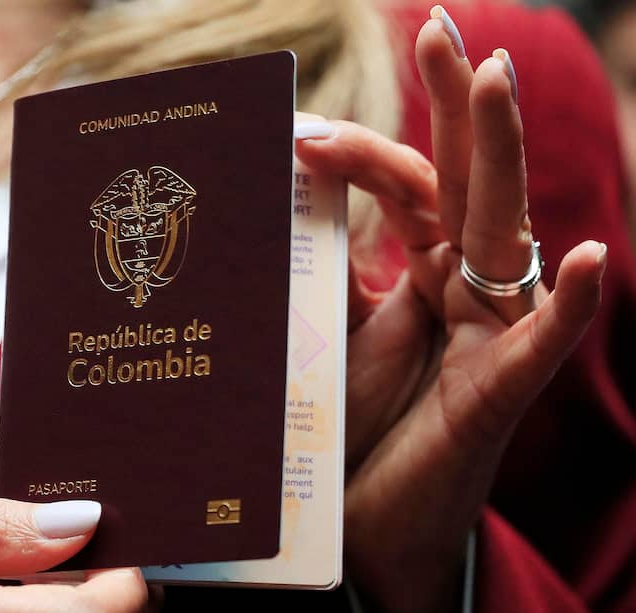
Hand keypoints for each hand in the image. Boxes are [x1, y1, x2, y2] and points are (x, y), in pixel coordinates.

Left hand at [294, 5, 605, 612]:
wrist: (361, 523)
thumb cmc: (351, 429)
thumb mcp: (327, 336)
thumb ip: (321, 273)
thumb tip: (277, 202)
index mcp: (426, 270)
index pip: (407, 185)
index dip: (361, 148)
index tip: (298, 128)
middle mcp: (465, 289)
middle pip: (464, 180)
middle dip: (454, 102)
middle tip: (438, 25)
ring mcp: (489, 334)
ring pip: (503, 231)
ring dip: (500, 156)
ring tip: (493, 78)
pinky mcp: (500, 394)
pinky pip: (544, 347)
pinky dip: (575, 307)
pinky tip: (600, 259)